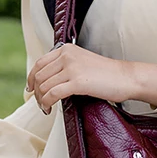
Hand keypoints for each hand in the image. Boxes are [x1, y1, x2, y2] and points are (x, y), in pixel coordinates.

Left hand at [26, 43, 156, 114]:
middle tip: (40, 103)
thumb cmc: (107, 74)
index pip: (40, 63)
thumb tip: (47, 81)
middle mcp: (67, 55)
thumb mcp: (82, 62)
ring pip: (44, 86)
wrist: (126, 78)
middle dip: (36, 92)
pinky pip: (53, 94)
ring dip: (41, 100)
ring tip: (45, 108)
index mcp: (67, 49)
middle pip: (39, 75)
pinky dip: (47, 103)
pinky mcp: (77, 82)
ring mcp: (72, 68)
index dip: (31, 78)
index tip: (30, 89)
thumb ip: (65, 66)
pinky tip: (49, 108)